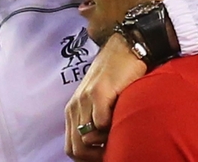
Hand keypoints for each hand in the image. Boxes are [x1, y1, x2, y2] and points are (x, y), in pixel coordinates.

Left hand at [64, 33, 146, 159]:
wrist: (127, 48)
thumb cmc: (118, 77)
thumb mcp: (102, 102)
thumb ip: (96, 121)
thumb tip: (98, 145)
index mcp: (73, 110)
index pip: (71, 148)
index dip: (87, 158)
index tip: (105, 155)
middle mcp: (75, 105)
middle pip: (75, 149)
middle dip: (94, 157)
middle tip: (112, 152)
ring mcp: (85, 99)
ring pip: (86, 139)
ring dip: (104, 144)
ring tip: (118, 136)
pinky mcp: (99, 93)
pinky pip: (101, 124)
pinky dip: (112, 129)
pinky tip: (122, 120)